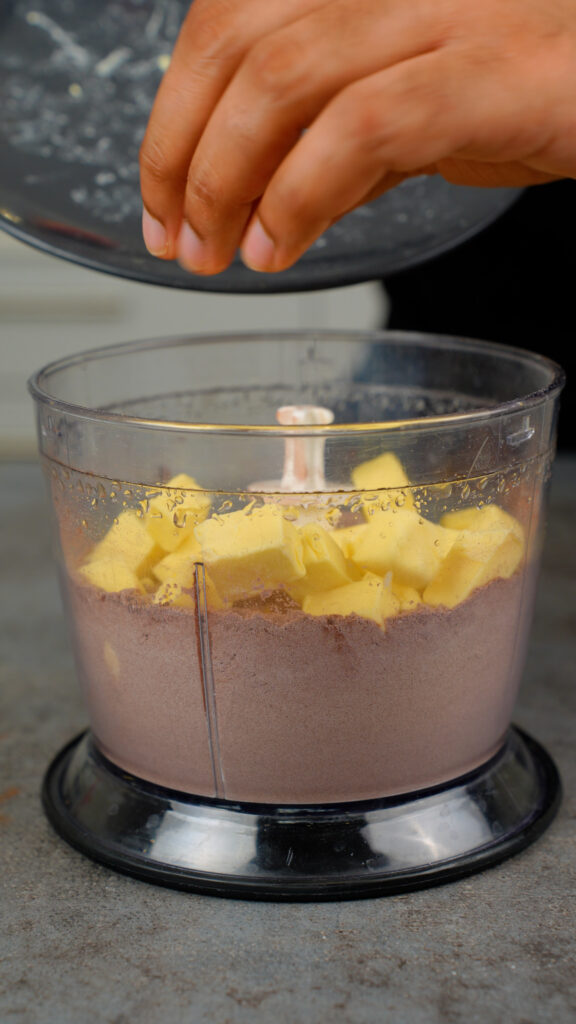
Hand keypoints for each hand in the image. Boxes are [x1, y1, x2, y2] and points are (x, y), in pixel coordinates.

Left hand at [140, 0, 575, 274]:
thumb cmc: (528, 86)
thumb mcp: (410, 100)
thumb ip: (333, 132)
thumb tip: (264, 190)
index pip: (226, 20)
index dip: (173, 114)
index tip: (159, 199)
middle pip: (236, 41)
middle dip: (181, 154)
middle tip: (175, 241)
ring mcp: (444, 9)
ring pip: (283, 77)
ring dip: (226, 180)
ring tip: (218, 255)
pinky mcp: (489, 69)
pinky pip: (364, 126)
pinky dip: (302, 194)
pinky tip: (280, 247)